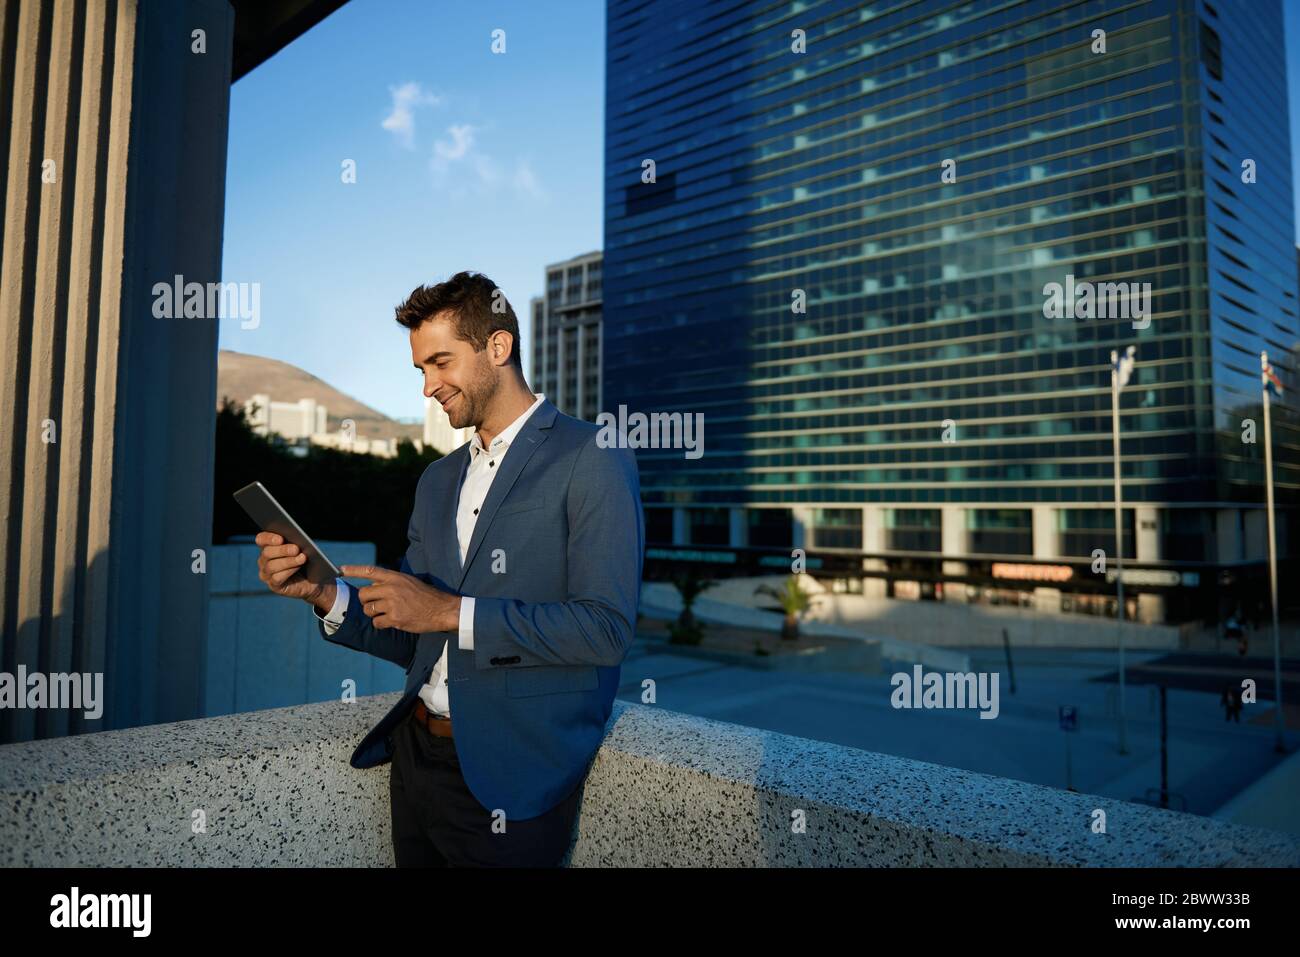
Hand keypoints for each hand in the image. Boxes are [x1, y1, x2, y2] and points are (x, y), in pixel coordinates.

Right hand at [256, 532, 329, 606]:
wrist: (316, 581)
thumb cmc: (309, 561)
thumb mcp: (305, 549)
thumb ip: (297, 542)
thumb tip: (295, 538)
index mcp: (269, 547)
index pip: (261, 539)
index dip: (268, 537)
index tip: (281, 536)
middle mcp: (264, 560)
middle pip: (267, 552)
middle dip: (282, 549)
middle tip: (296, 547)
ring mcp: (267, 574)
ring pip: (272, 565)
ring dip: (288, 561)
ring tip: (302, 557)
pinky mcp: (274, 585)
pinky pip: (277, 578)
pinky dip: (288, 571)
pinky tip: (298, 565)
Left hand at [343, 564, 460, 632]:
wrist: (442, 609)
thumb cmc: (426, 596)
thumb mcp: (409, 582)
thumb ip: (391, 582)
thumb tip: (372, 585)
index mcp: (396, 577)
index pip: (370, 571)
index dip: (353, 570)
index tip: (340, 569)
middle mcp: (392, 589)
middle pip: (363, 594)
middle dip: (366, 601)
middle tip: (376, 604)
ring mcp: (393, 604)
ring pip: (368, 610)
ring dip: (374, 613)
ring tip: (387, 613)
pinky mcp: (395, 619)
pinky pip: (376, 623)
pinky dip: (381, 624)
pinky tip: (392, 621)